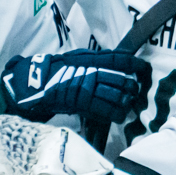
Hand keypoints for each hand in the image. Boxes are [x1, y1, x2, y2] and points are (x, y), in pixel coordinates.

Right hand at [1, 48, 150, 123]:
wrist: (30, 84)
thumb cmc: (53, 72)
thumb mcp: (75, 60)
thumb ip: (95, 61)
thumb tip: (116, 62)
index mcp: (88, 58)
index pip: (118, 58)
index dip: (135, 64)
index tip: (145, 68)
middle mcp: (89, 70)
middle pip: (121, 78)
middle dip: (131, 87)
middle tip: (135, 92)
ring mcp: (85, 86)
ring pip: (116, 94)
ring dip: (125, 101)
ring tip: (128, 104)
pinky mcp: (80, 102)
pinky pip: (105, 109)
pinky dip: (116, 113)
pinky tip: (121, 116)